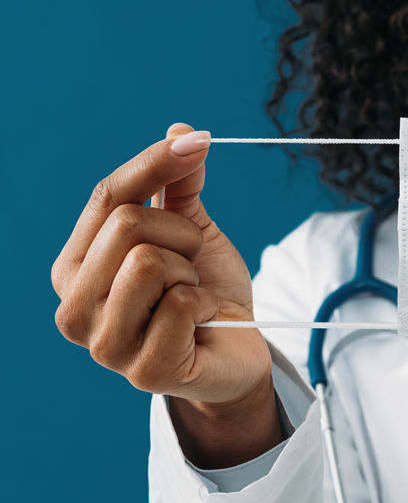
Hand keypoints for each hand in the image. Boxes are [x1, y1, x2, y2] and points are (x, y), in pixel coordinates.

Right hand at [52, 124, 280, 465]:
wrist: (237, 352)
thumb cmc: (204, 290)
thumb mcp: (191, 230)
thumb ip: (179, 185)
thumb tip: (182, 132)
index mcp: (75, 267)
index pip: (108, 197)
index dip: (155, 163)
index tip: (199, 142)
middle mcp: (74, 307)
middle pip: (128, 225)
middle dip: (181, 234)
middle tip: (192, 263)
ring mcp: (104, 345)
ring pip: (151, 262)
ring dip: (191, 271)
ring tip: (192, 295)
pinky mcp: (143, 371)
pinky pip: (181, 304)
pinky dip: (205, 303)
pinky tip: (201, 323)